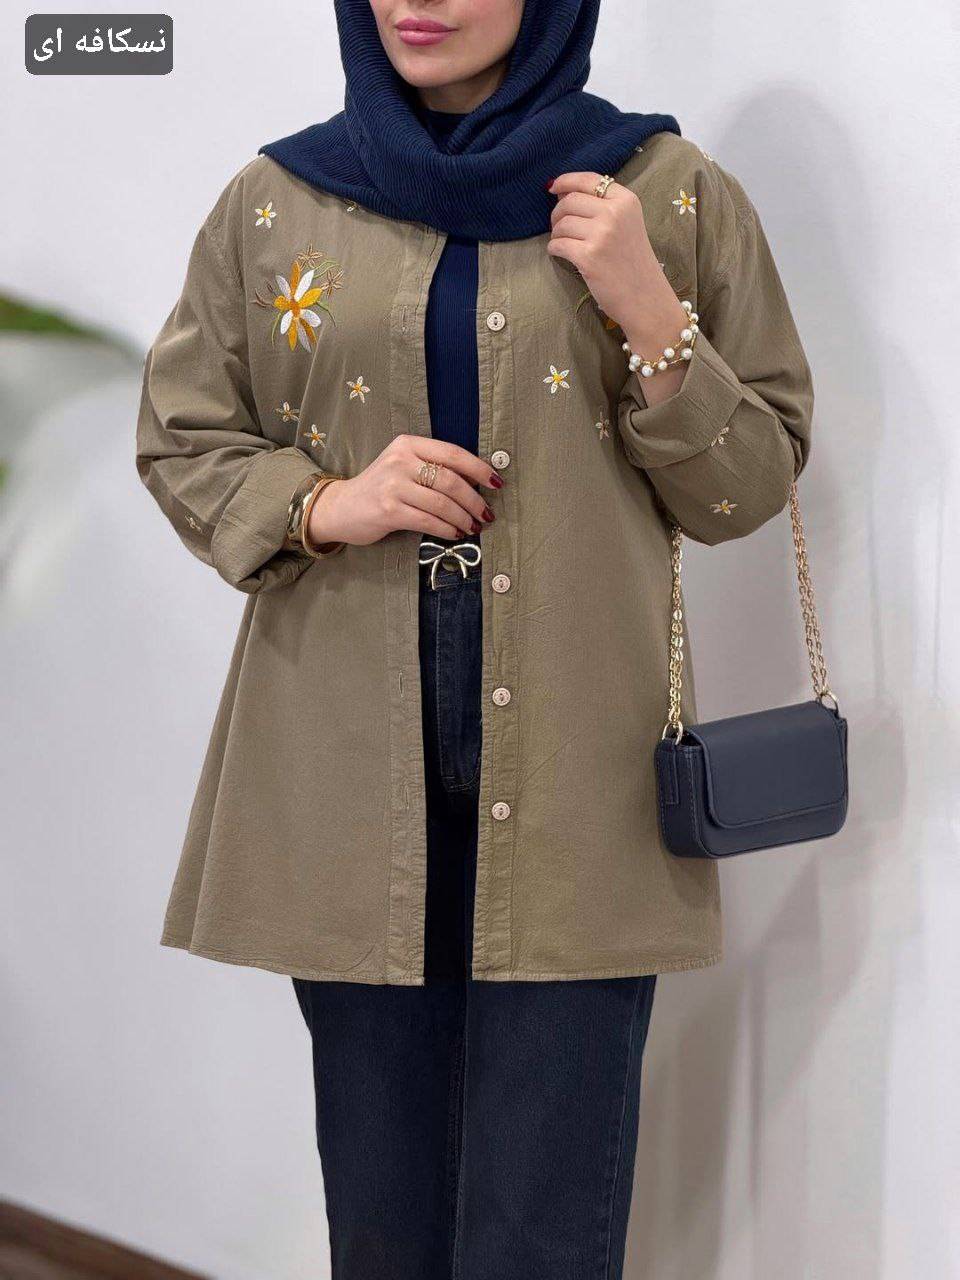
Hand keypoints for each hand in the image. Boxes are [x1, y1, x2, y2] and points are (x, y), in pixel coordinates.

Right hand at [307, 435, 501, 547]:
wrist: (342, 507)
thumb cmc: (381, 488)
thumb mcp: (404, 466)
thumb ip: (433, 467)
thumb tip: (476, 483)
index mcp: (408, 444)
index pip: (452, 453)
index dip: (479, 469)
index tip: (496, 483)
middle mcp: (400, 460)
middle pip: (450, 480)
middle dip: (474, 500)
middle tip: (487, 514)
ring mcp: (393, 485)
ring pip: (442, 503)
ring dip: (464, 518)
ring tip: (474, 527)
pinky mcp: (388, 510)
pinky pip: (428, 521)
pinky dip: (447, 529)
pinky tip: (455, 534)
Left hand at [545, 171, 690, 402]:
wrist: (646, 298)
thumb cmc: (634, 263)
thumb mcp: (628, 225)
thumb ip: (603, 207)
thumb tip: (562, 194)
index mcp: (626, 201)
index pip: (589, 179)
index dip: (566, 181)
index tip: (553, 188)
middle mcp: (615, 213)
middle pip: (570, 200)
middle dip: (557, 212)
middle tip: (559, 227)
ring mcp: (601, 234)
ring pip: (561, 223)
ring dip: (556, 234)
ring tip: (564, 244)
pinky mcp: (588, 256)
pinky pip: (558, 244)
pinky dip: (554, 249)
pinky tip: (561, 254)